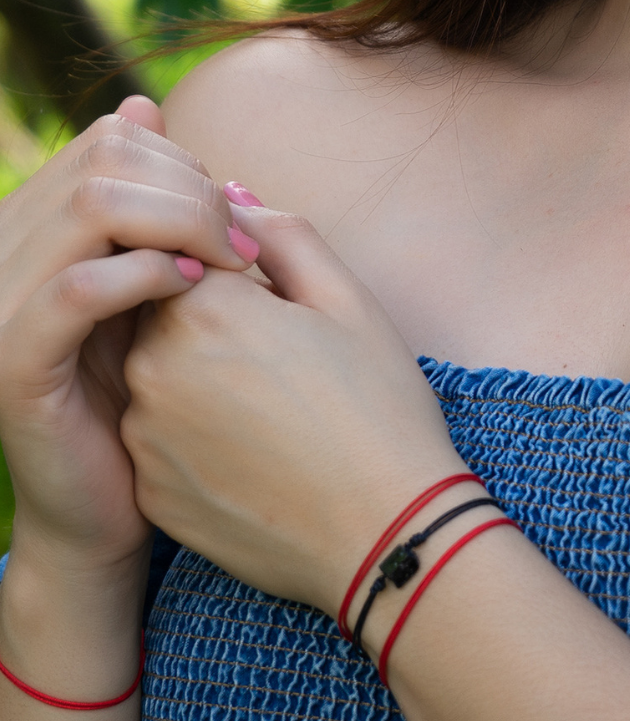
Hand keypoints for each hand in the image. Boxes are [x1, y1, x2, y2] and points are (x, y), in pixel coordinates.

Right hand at [0, 97, 258, 570]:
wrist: (111, 503)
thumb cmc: (146, 386)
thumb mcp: (148, 279)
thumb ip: (146, 199)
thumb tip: (143, 105)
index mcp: (35, 225)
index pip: (111, 142)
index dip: (186, 164)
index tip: (235, 213)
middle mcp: (6, 253)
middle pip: (107, 164)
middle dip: (195, 191)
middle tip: (246, 242)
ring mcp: (1, 307)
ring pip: (92, 209)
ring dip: (184, 223)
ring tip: (233, 263)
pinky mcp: (15, 365)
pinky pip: (80, 290)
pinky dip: (148, 276)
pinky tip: (195, 291)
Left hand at [121, 191, 466, 614]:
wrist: (386, 531)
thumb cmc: (379, 406)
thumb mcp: (348, 300)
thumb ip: (281, 233)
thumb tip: (230, 195)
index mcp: (205, 307)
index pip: (185, 255)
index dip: (235, 273)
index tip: (276, 306)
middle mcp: (155, 368)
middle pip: (163, 313)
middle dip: (212, 321)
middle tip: (282, 359)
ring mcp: (145, 436)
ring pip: (158, 376)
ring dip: (199, 377)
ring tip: (273, 409)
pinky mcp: (150, 490)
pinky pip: (159, 439)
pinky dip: (194, 435)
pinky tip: (255, 452)